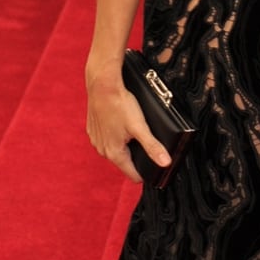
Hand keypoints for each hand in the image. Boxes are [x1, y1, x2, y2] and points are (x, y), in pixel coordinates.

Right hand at [85, 61, 168, 183]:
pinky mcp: (93, 129)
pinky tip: (122, 125)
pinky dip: (116, 136)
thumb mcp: (140, 127)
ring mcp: (96, 140)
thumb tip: (165, 163)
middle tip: (149, 144)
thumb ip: (152, 146)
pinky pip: (107, 139)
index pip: (132, 174)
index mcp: (114, 153)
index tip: (155, 168)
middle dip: (137, 157)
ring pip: (115, 150)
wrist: (102, 85)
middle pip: (124, 162)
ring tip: (135, 133)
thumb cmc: (119, 104)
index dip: (146, 173)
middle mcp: (102, 149)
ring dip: (126, 146)